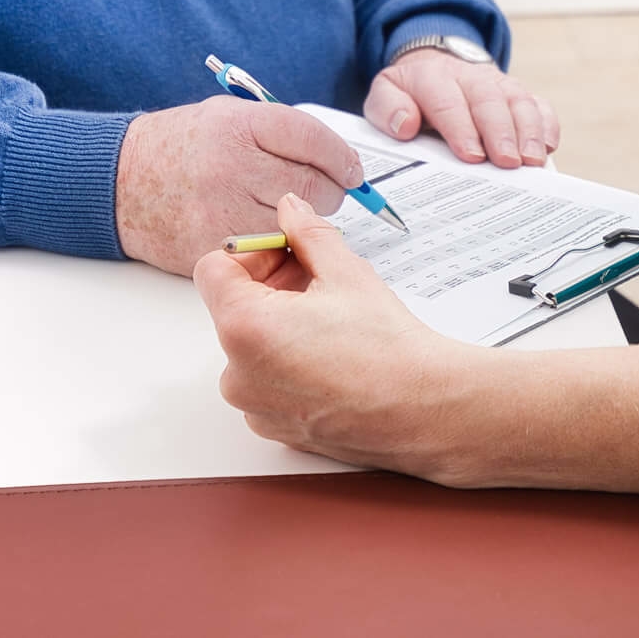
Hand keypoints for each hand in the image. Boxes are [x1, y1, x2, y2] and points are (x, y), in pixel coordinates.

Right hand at [115, 97, 364, 274]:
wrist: (119, 181)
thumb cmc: (180, 145)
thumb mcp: (229, 115)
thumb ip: (281, 132)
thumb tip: (339, 160)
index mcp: (238, 127)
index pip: (314, 141)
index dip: (342, 157)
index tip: (351, 168)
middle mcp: (232, 168)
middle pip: (315, 186)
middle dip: (329, 189)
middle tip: (324, 188)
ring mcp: (222, 212)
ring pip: (296, 226)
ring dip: (304, 222)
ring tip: (285, 209)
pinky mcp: (214, 248)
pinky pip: (266, 253)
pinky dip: (274, 246)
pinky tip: (262, 230)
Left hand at [195, 191, 491, 480]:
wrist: (424, 410)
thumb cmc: (388, 349)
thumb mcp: (345, 271)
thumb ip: (307, 232)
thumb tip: (290, 209)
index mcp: (245, 328)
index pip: (214, 270)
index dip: (252, 252)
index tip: (287, 253)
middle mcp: (238, 374)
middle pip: (233, 308)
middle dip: (270, 286)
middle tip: (317, 279)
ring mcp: (255, 407)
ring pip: (251, 346)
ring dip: (280, 325)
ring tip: (330, 320)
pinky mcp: (276, 428)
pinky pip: (267, 382)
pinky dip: (289, 363)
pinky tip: (332, 355)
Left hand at [365, 47, 558, 166]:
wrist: (434, 67)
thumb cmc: (410, 95)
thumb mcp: (385, 96)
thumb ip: (388, 109)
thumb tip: (407, 125)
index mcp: (432, 77)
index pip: (448, 100)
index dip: (461, 127)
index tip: (471, 155)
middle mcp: (469, 76)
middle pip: (489, 99)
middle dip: (500, 132)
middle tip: (507, 162)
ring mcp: (497, 83)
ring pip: (518, 100)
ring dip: (528, 131)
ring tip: (531, 161)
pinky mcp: (517, 94)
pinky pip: (538, 104)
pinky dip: (546, 124)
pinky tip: (547, 147)